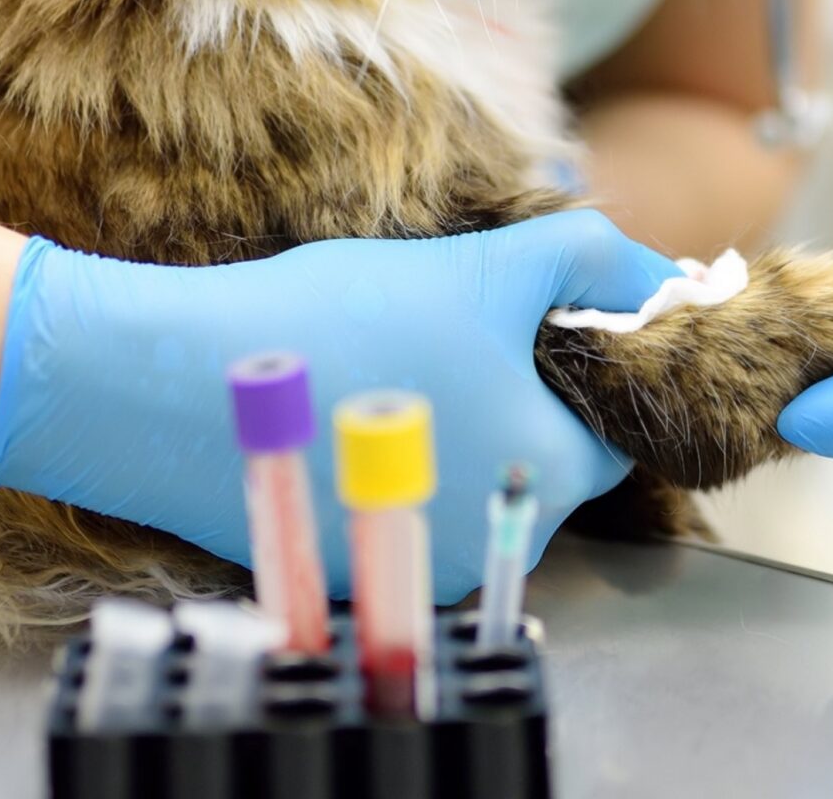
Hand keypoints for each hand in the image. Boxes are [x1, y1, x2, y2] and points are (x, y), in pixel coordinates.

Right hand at [0, 209, 675, 599]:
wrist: (170, 382)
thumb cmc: (342, 321)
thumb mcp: (487, 267)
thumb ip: (589, 262)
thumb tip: (661, 276)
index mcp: (546, 475)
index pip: (613, 432)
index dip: (586, 368)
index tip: (535, 322)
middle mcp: (494, 542)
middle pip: (541, 459)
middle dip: (515, 395)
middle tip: (452, 329)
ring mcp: (417, 565)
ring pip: (471, 480)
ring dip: (452, 424)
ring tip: (391, 360)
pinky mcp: (349, 570)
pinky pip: (400, 506)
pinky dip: (387, 460)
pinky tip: (344, 402)